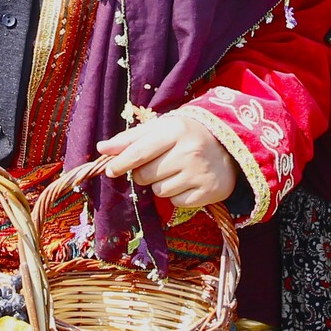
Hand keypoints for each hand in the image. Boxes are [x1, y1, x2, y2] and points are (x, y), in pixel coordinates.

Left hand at [95, 110, 240, 209]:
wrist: (229, 146)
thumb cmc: (186, 135)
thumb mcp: (161, 128)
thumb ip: (131, 138)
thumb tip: (102, 148)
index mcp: (175, 130)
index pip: (140, 151)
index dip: (122, 162)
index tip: (111, 169)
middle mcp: (189, 151)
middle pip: (146, 175)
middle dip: (143, 174)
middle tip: (156, 165)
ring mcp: (200, 173)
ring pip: (159, 191)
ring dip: (160, 184)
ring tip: (175, 171)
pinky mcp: (208, 192)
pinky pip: (176, 202)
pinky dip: (176, 195)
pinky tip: (186, 182)